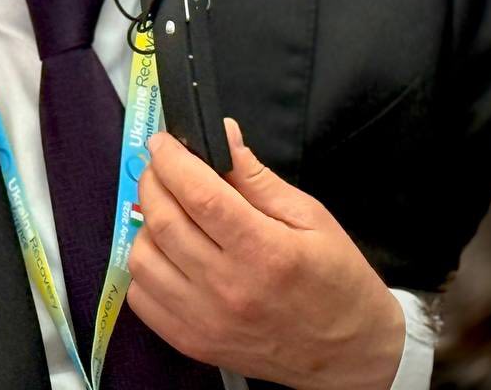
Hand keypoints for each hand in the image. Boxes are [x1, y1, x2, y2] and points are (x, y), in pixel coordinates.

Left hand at [125, 120, 403, 389]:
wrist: (349, 354)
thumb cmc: (336, 280)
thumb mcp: (310, 218)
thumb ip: (257, 177)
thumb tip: (222, 135)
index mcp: (264, 253)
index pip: (199, 195)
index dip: (172, 160)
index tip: (162, 141)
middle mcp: (227, 289)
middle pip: (163, 220)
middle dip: (153, 180)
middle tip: (162, 167)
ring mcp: (204, 321)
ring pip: (142, 257)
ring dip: (146, 223)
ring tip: (169, 212)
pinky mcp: (191, 342)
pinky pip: (141, 296)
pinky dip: (145, 267)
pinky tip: (168, 253)